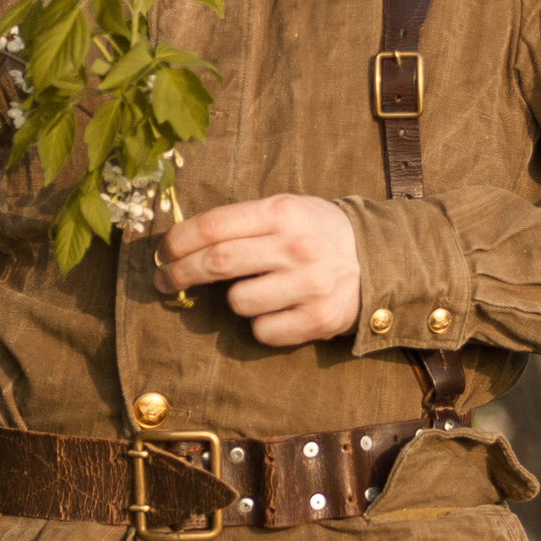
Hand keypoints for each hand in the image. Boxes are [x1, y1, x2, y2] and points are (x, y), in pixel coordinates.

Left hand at [154, 192, 361, 346]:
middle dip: (179, 273)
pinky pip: (263, 331)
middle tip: (163, 280)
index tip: (162, 253)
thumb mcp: (287, 209)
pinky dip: (262, 323)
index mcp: (283, 212)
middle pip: (216, 263)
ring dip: (234, 300)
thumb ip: (243, 223)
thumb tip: (181, 244)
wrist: (378, 260)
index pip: (214, 226)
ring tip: (254, 290)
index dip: (178, 241)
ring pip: (238, 302)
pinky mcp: (319, 319)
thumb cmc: (316, 233)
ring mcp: (309, 285)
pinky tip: (279, 309)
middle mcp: (296, 247)